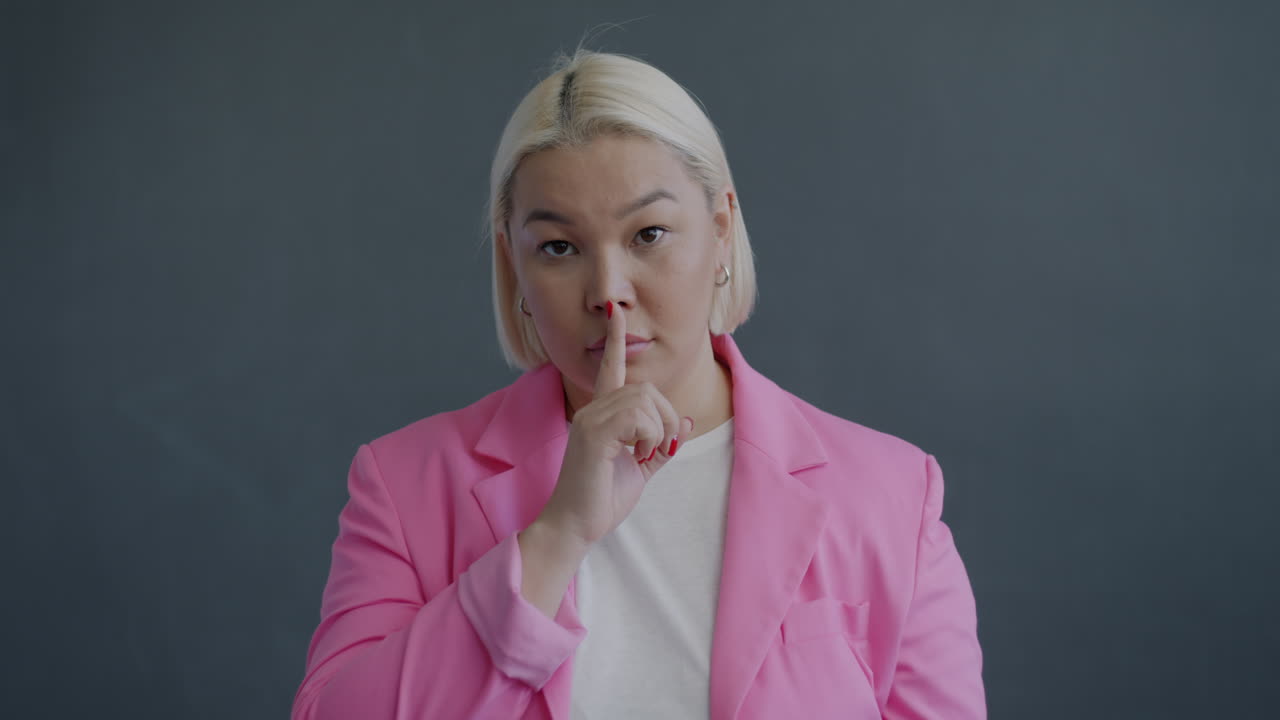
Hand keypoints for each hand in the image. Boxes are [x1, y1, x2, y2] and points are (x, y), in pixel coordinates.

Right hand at [538, 302, 693, 546]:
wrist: (576, 526)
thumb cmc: (602, 498)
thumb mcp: (641, 469)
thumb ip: (662, 443)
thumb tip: (688, 422)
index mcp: (601, 414)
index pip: (610, 367)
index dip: (615, 338)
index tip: (614, 311)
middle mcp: (593, 409)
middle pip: (647, 388)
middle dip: (668, 418)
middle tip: (661, 449)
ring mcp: (591, 419)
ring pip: (645, 400)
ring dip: (660, 430)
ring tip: (646, 456)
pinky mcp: (594, 433)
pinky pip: (639, 417)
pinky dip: (650, 438)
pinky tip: (637, 457)